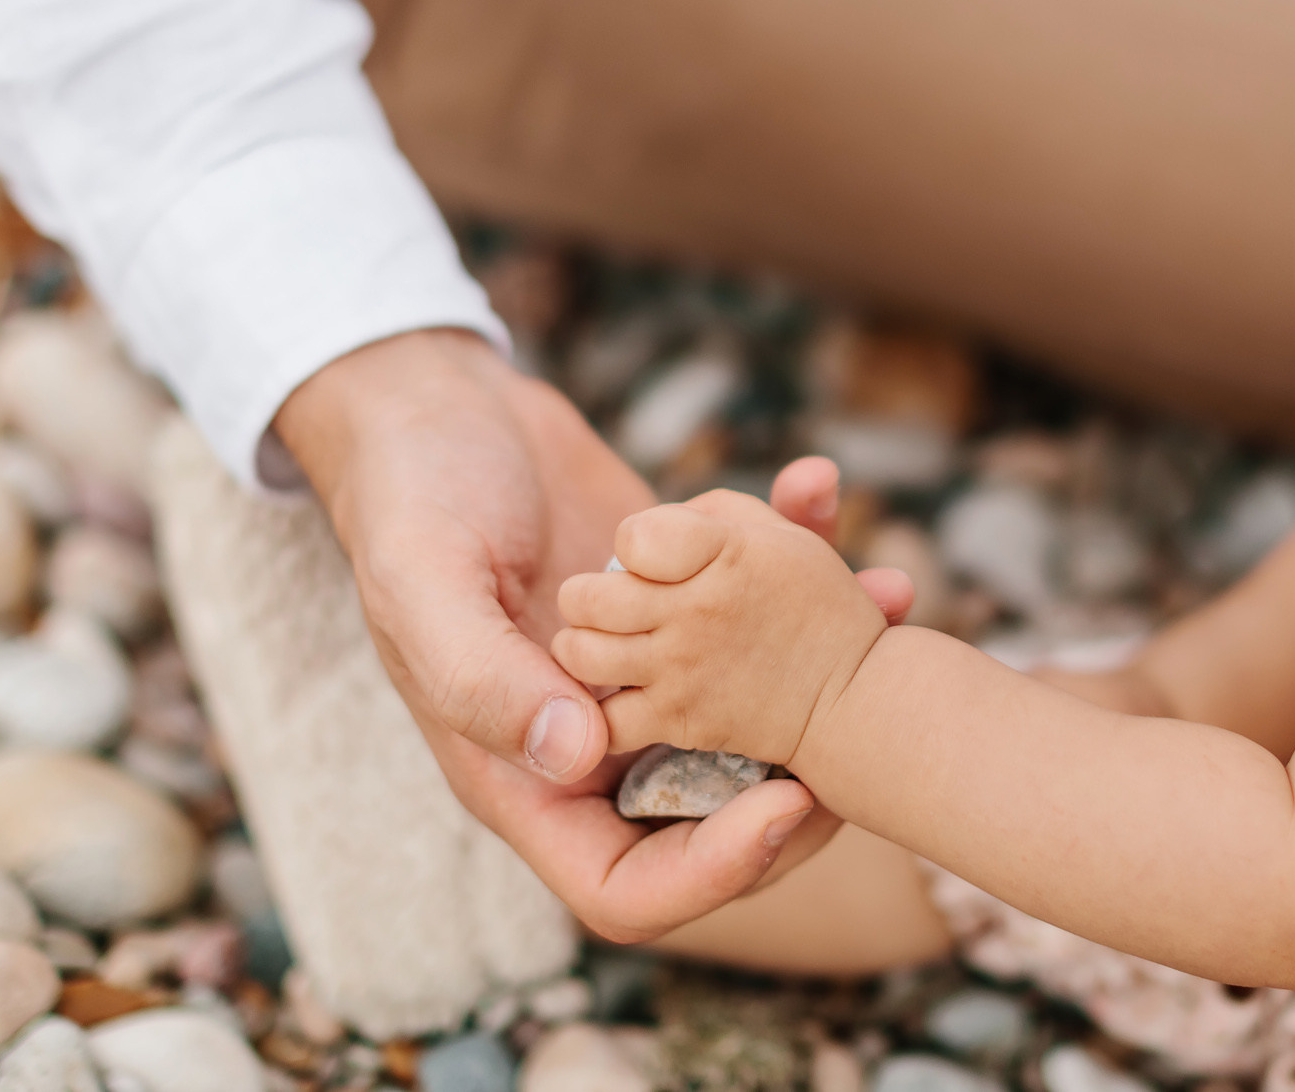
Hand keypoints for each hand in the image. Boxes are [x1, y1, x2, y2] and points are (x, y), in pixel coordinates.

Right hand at [275, 346, 906, 940]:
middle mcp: (595, 743)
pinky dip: (800, 556)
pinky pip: (753, 611)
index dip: (713, 871)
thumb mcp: (425, 585)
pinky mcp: (678, 600)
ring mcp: (646, 674)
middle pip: (717, 820)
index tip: (786, 809)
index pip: (627, 887)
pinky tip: (820, 495)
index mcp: (524, 774)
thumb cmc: (409, 500)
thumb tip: (580, 759)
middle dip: (806, 787)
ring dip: (828, 666)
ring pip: (755, 718)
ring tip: (885, 594)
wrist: (431, 406)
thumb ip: (486, 679)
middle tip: (870, 718)